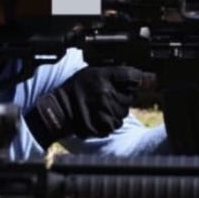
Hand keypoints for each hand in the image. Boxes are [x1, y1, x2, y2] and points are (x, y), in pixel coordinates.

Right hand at [26, 66, 143, 146]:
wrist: (60, 109)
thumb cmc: (75, 88)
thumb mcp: (92, 72)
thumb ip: (113, 72)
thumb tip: (138, 74)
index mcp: (104, 77)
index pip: (133, 76)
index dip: (135, 78)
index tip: (134, 80)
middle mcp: (107, 94)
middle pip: (131, 96)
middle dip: (123, 97)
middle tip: (108, 96)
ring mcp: (107, 111)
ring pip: (124, 111)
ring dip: (117, 109)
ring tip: (102, 107)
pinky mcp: (105, 125)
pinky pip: (117, 123)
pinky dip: (112, 121)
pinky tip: (100, 116)